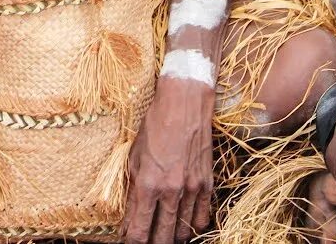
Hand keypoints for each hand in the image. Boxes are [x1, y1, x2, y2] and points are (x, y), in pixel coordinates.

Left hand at [124, 80, 214, 243]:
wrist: (184, 105)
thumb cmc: (154, 127)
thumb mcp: (134, 159)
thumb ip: (132, 193)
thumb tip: (128, 221)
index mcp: (148, 184)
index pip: (140, 230)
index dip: (133, 241)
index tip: (130, 241)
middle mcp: (171, 190)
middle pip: (163, 236)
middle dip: (153, 243)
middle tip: (147, 243)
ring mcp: (192, 188)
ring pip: (184, 230)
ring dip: (173, 238)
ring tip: (165, 238)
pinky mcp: (207, 183)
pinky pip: (202, 217)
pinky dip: (193, 227)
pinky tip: (185, 227)